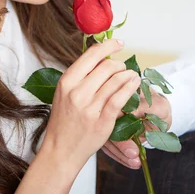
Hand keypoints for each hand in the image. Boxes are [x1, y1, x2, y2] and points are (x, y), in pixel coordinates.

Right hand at [40, 39, 140, 170]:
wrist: (60, 150)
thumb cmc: (63, 121)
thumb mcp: (64, 93)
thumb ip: (80, 76)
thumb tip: (100, 56)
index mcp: (67, 82)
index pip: (91, 55)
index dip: (108, 45)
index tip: (118, 43)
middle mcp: (77, 93)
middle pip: (107, 66)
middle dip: (119, 64)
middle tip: (123, 66)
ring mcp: (90, 108)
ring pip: (116, 80)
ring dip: (128, 74)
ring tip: (132, 75)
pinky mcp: (102, 121)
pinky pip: (121, 98)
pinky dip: (130, 87)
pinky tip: (134, 84)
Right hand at [101, 89, 171, 168]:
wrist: (158, 117)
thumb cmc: (158, 108)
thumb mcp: (159, 106)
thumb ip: (148, 107)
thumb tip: (132, 112)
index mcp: (118, 94)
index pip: (113, 107)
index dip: (119, 122)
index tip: (131, 136)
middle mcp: (109, 106)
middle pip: (107, 125)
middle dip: (119, 142)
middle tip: (133, 153)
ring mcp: (107, 121)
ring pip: (106, 138)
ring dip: (119, 152)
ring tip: (134, 162)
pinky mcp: (109, 135)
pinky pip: (110, 147)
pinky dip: (120, 156)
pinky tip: (130, 162)